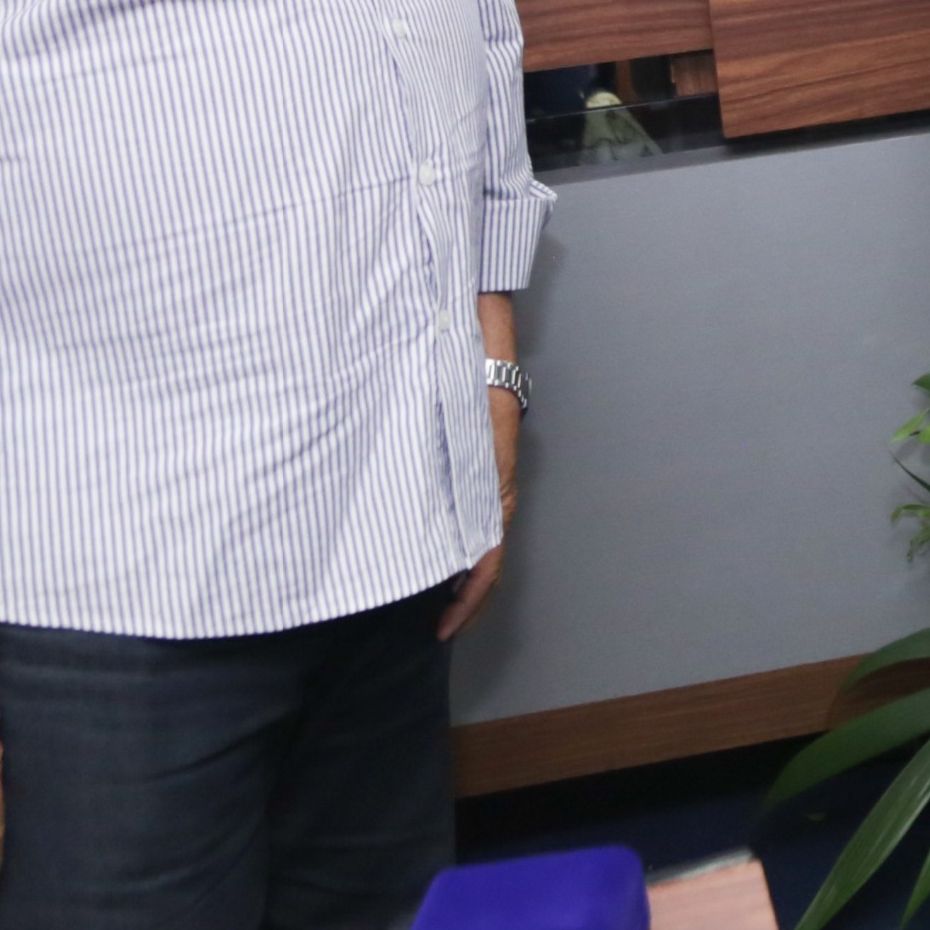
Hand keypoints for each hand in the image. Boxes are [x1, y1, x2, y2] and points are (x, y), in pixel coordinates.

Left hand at [447, 294, 522, 639]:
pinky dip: (460, 536)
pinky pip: (473, 504)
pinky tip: (436, 545)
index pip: (488, 546)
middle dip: (466, 593)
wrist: (480, 303)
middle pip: (489, 547)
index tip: (442, 625)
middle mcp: (495, 468)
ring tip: (434, 599)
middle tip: (436, 627)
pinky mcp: (476, 449)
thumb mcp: (451, 385)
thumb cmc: (463, 339)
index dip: (470, 592)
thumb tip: (434, 496)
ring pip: (482, 528)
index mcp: (491, 462)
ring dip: (463, 567)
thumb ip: (448, 430)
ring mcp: (488, 459)